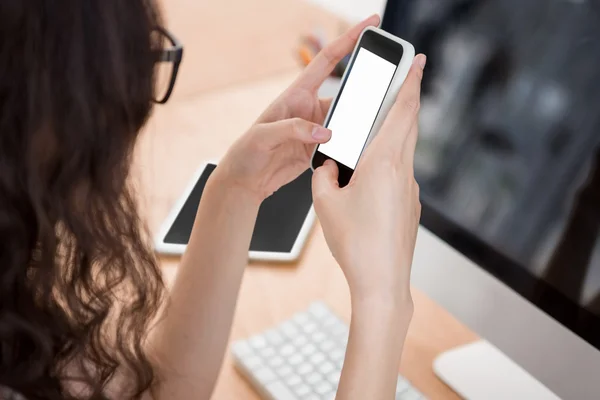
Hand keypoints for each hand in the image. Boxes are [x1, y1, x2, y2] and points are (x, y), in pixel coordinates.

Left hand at [213, 15, 380, 202]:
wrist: (246, 180)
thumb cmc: (247, 152)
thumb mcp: (264, 136)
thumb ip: (293, 129)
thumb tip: (325, 132)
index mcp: (297, 94)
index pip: (328, 59)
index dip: (349, 39)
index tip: (370, 23)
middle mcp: (310, 108)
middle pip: (347, 91)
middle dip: (368, 86)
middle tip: (390, 84)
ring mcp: (317, 129)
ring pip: (348, 120)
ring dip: (360, 122)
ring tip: (375, 124)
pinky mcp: (320, 149)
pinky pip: (343, 143)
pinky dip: (353, 145)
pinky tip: (360, 149)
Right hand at [312, 54, 426, 306]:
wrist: (382, 282)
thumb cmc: (354, 243)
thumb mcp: (325, 204)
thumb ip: (324, 175)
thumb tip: (329, 166)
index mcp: (383, 163)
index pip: (403, 112)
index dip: (412, 83)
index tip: (419, 62)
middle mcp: (403, 172)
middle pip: (409, 126)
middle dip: (408, 100)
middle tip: (406, 80)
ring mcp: (411, 190)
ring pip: (405, 150)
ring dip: (396, 134)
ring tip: (376, 131)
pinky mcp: (410, 206)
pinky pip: (400, 174)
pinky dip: (389, 163)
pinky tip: (370, 178)